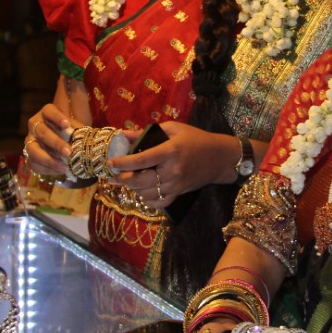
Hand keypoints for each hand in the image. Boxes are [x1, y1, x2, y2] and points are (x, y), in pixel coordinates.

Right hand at [21, 104, 77, 177]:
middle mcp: (35, 125)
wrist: (63, 147)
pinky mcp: (28, 156)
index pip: (49, 111)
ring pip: (33, 150)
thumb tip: (86, 139)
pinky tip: (59, 171)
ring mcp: (29, 141)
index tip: (67, 124)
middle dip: (55, 143)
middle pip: (42, 132)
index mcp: (46, 114)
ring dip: (48, 159)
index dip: (57, 117)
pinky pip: (33, 164)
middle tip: (68, 152)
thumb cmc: (70, 134)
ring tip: (64, 167)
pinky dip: (46, 169)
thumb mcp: (75, 130)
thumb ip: (78, 132)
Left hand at [108, 122, 237, 206]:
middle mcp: (172, 170)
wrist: (220, 157)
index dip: (123, 162)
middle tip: (113, 176)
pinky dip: (147, 201)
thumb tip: (124, 134)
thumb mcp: (173, 129)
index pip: (141, 160)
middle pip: (140, 181)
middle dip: (123, 179)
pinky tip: (142, 193)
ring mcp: (176, 185)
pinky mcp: (179, 193)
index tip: (111, 162)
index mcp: (170, 151)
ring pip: (147, 194)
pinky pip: (159, 203)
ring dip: (133, 189)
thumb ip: (147, 132)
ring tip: (126, 181)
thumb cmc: (196, 138)